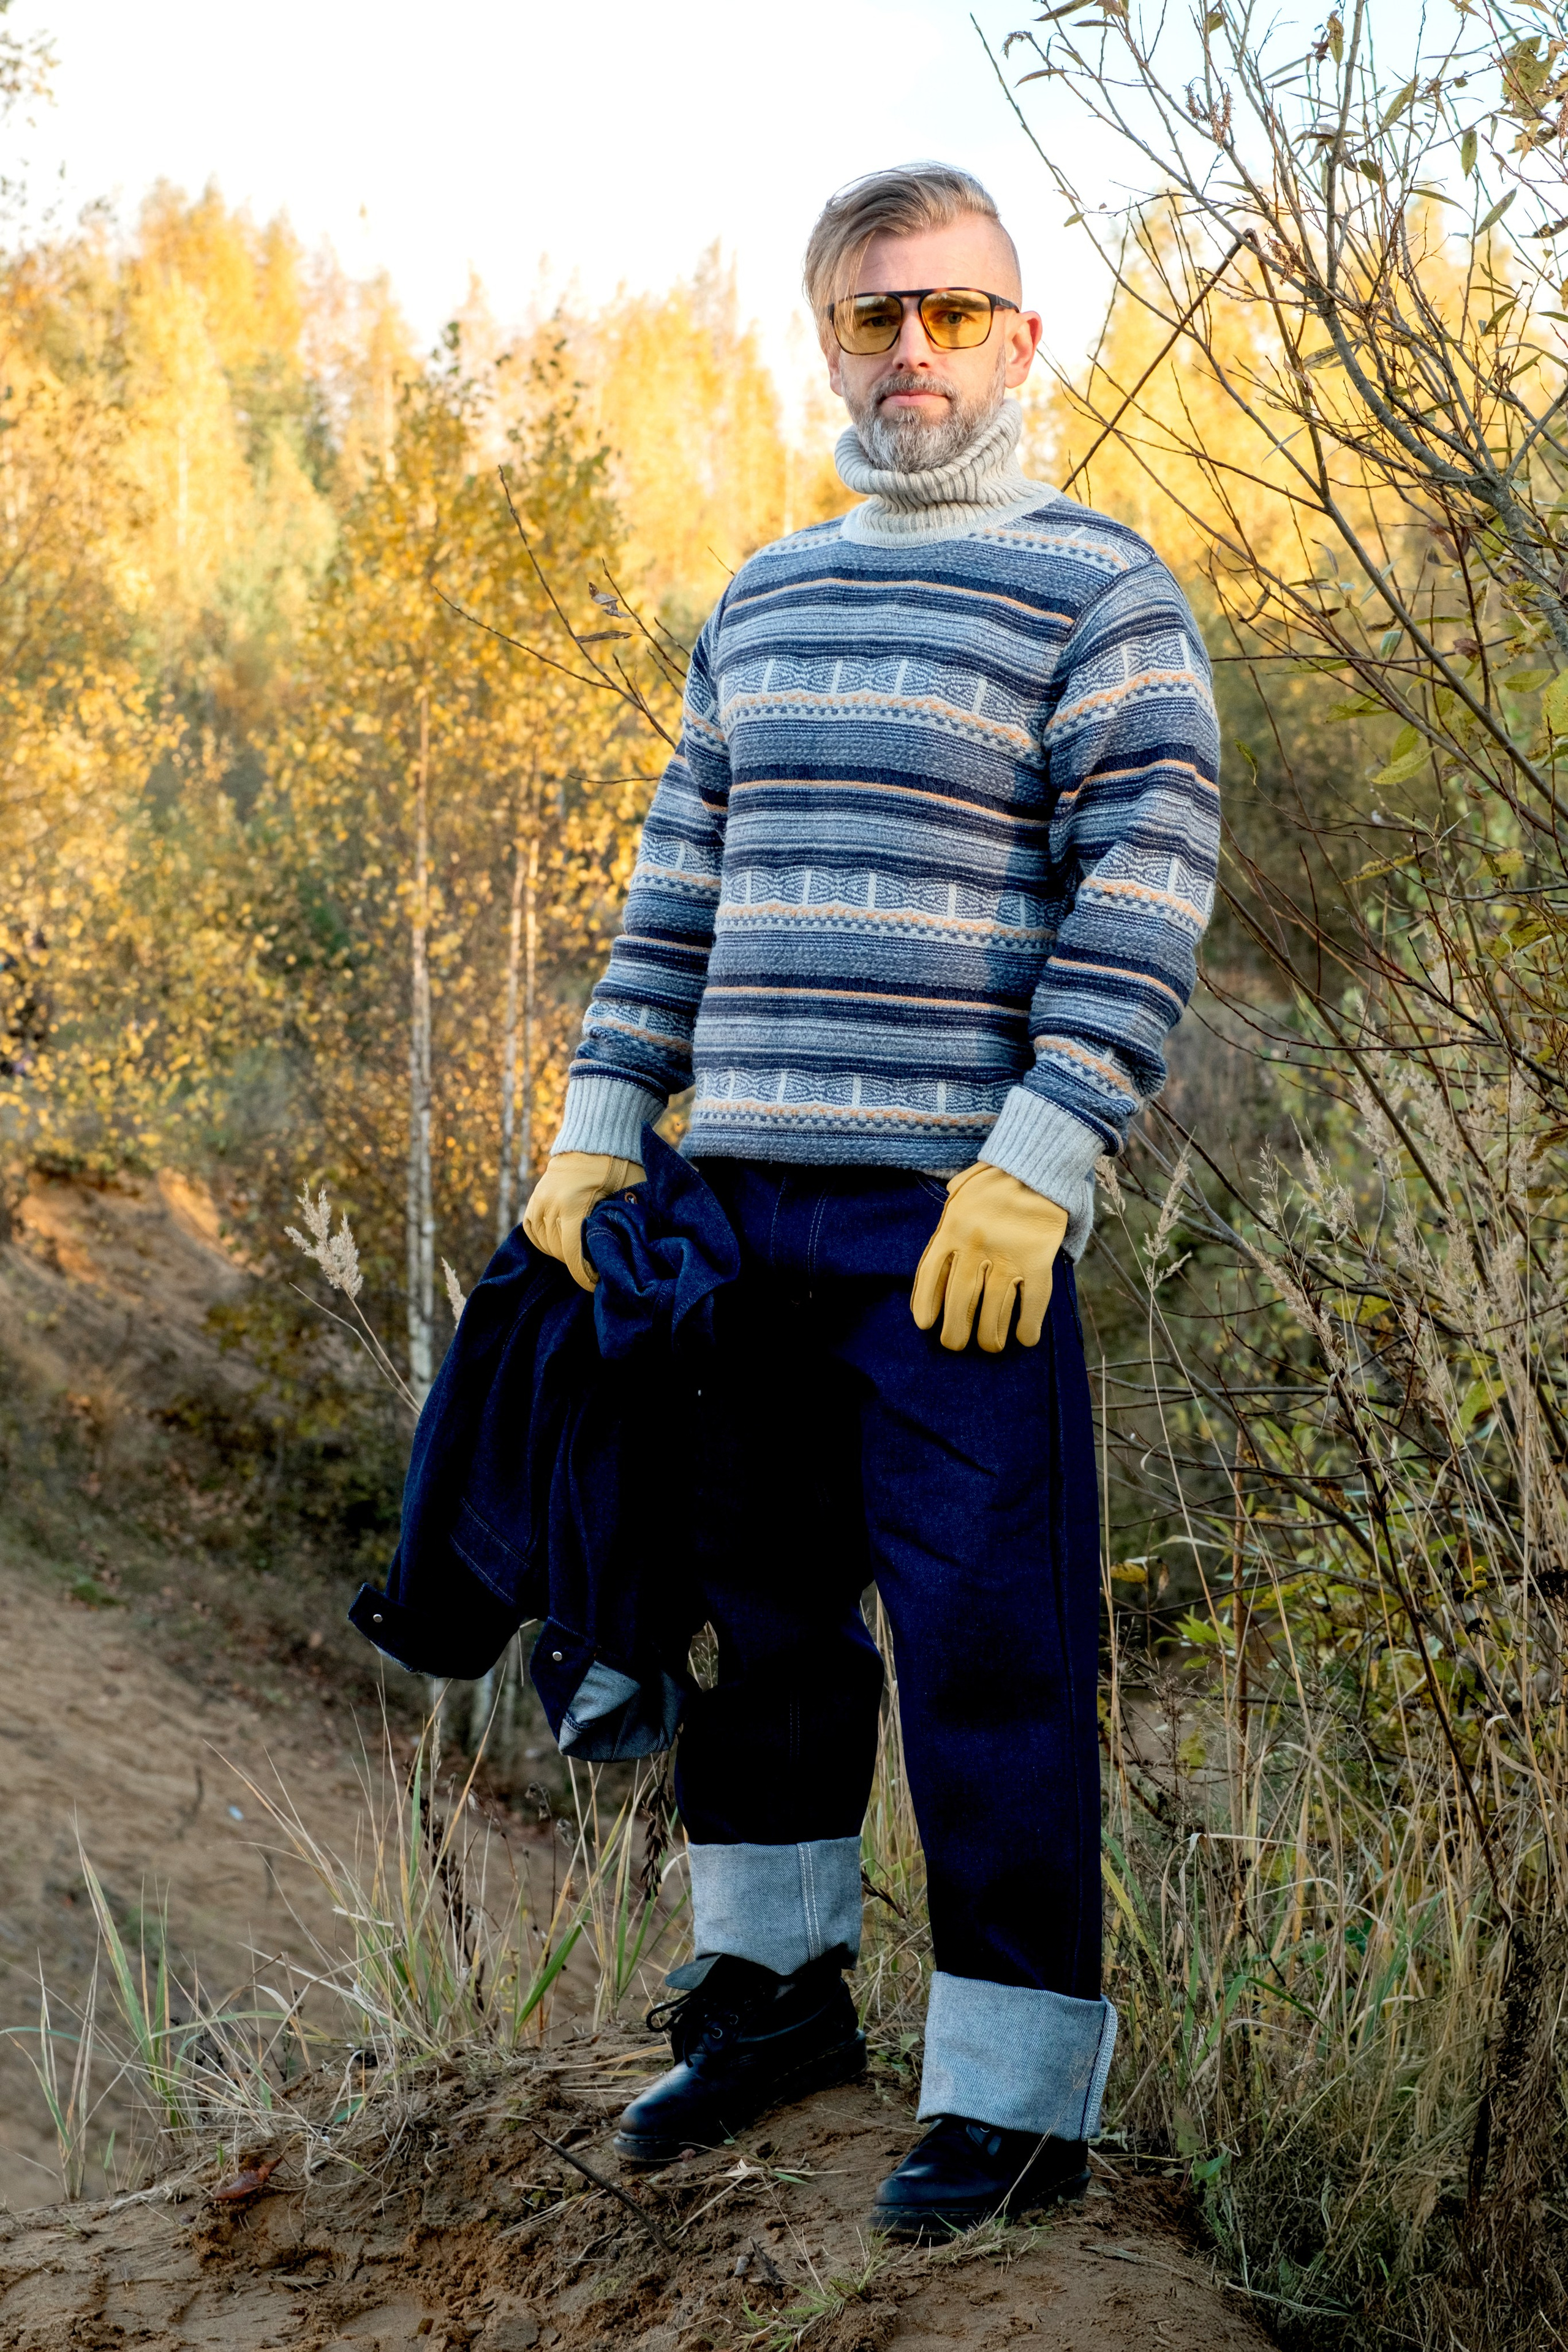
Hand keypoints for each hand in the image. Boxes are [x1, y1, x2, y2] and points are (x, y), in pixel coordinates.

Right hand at [521, 1152, 643, 1290]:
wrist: (596, 1137)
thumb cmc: (620, 1165)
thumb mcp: (630, 1192)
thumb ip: (624, 1220)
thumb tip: (626, 1251)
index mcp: (573, 1204)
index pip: (572, 1254)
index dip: (582, 1275)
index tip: (594, 1283)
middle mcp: (551, 1203)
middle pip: (558, 1250)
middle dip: (575, 1263)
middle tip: (593, 1266)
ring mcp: (540, 1199)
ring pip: (543, 1242)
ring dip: (560, 1252)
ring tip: (579, 1253)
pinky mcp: (535, 1196)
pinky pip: (532, 1228)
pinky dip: (543, 1240)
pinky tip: (558, 1243)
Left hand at [911, 1163, 1069, 1353]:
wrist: (1037, 1163)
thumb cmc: (995, 1180)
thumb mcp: (960, 1194)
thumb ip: (947, 1223)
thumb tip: (939, 1254)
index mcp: (950, 1229)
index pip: (929, 1276)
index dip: (926, 1305)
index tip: (925, 1325)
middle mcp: (974, 1246)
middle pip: (960, 1302)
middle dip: (955, 1332)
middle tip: (955, 1344)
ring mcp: (1007, 1255)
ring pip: (994, 1310)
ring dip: (990, 1337)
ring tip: (990, 1346)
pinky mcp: (1037, 1260)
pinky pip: (1032, 1302)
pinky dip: (1027, 1326)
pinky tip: (1025, 1338)